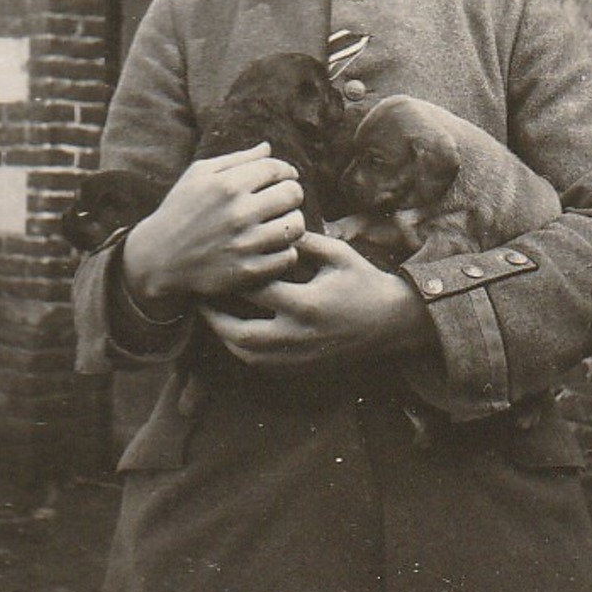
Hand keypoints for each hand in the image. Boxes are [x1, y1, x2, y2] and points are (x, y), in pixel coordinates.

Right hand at [121, 143, 305, 316]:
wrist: (156, 259)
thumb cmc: (180, 210)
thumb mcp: (199, 176)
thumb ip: (237, 159)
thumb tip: (268, 147)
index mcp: (227, 185)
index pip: (277, 169)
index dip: (286, 172)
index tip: (284, 179)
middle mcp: (238, 213)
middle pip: (293, 194)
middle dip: (291, 195)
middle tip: (281, 202)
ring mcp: (243, 244)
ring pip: (295, 226)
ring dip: (291, 223)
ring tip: (280, 224)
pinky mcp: (247, 271)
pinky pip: (288, 257)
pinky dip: (285, 251)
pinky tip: (272, 247)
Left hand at [199, 232, 436, 369]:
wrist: (391, 323)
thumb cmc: (365, 283)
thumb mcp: (338, 255)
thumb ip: (305, 242)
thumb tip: (274, 224)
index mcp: (306, 304)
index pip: (256, 290)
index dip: (234, 275)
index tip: (218, 262)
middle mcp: (298, 334)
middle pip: (240, 331)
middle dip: (215, 315)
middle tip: (200, 295)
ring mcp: (298, 356)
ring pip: (246, 353)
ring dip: (224, 335)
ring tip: (210, 315)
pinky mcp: (300, 366)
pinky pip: (260, 363)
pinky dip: (242, 349)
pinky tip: (233, 332)